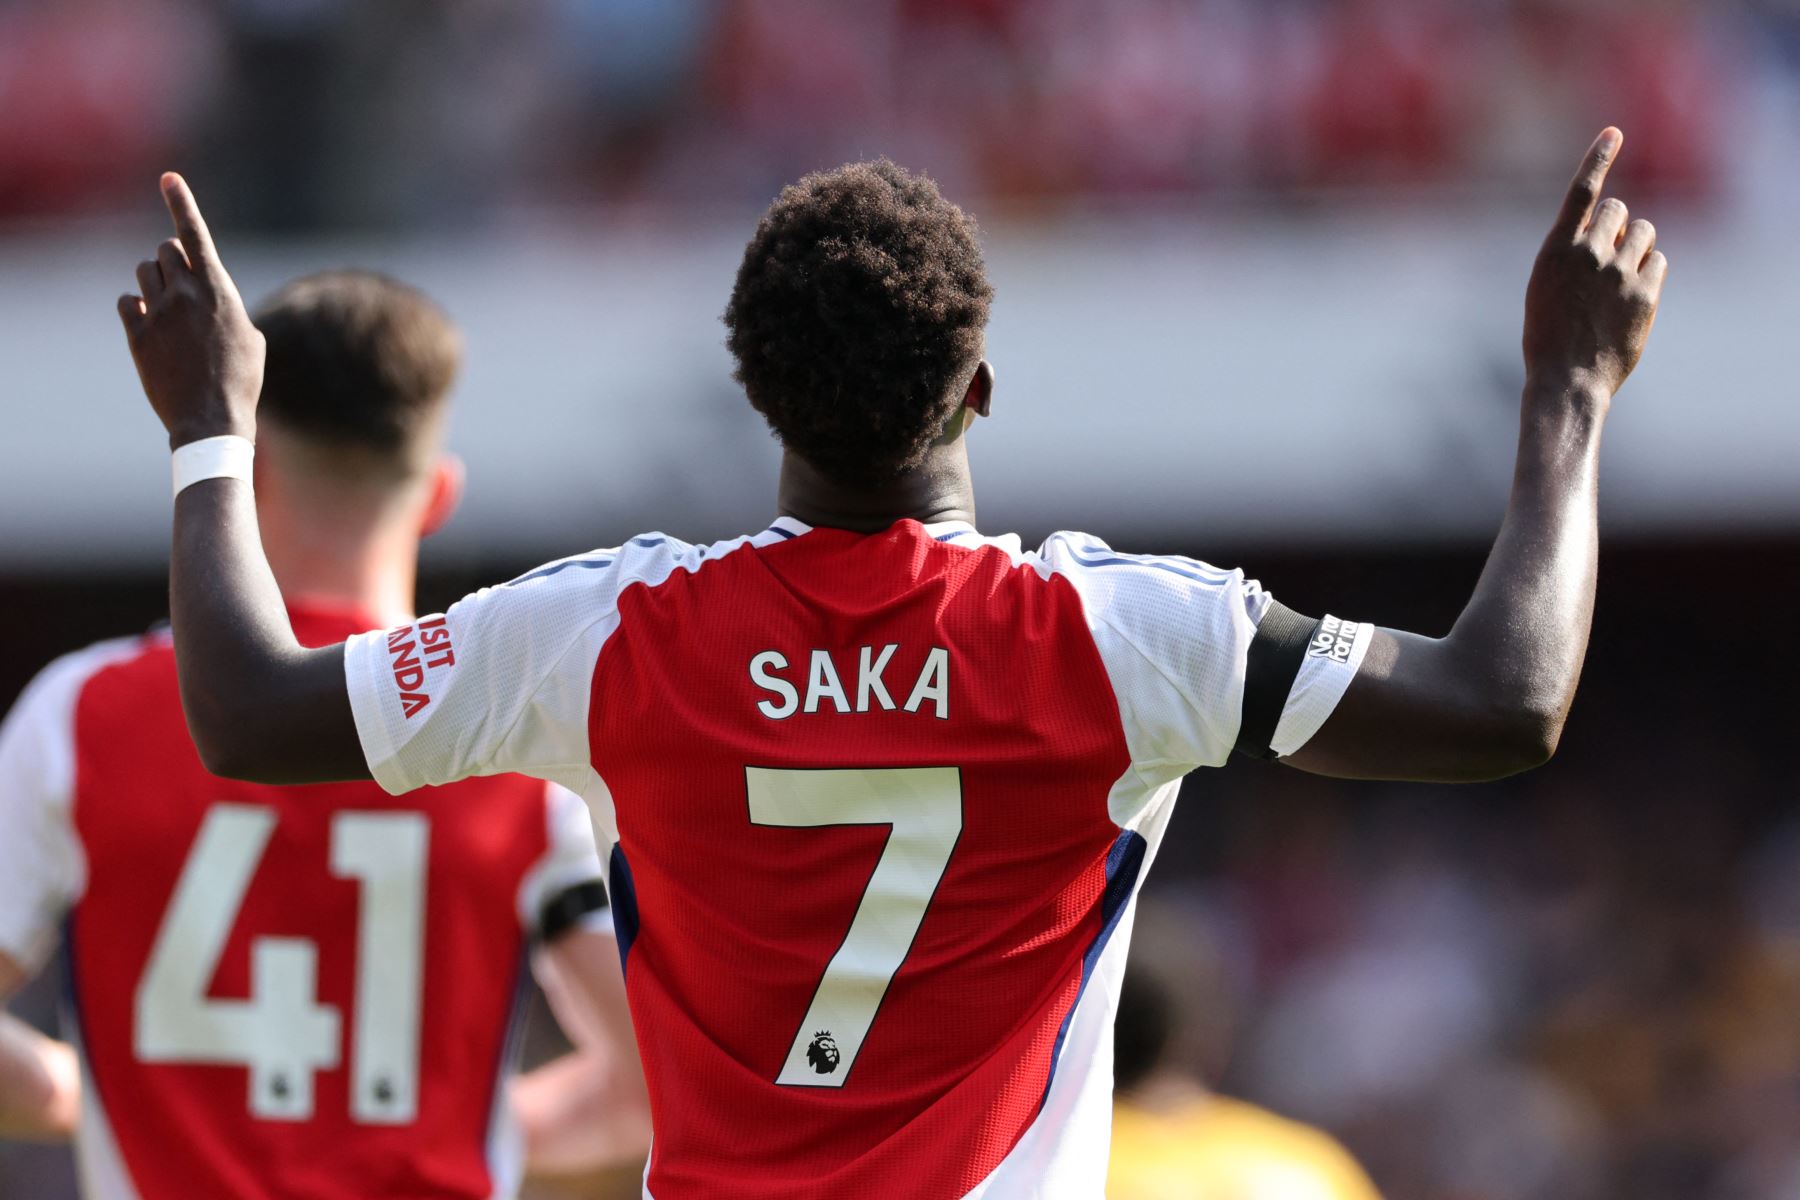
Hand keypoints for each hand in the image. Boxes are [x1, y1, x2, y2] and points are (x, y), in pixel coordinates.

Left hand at [118, 174, 263, 448]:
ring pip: (144, 271)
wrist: (212, 418)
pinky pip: (127, 301)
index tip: (168, 178)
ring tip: (169, 310)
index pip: (195, 234)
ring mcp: (159, 313)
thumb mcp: (251, 337)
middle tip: (183, 286)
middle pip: (166, 250)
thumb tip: (210, 292)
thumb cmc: (241, 380)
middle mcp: (186, 294)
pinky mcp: (138, 334)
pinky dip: (136, 308)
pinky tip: (151, 327)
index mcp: (219, 291)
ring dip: (154, 282)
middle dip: (172, 260)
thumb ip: (227, 304)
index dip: (181, 201)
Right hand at [1522, 128, 1667, 401]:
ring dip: (1638, 245)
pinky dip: (1650, 272)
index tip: (1615, 133)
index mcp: (1555, 250)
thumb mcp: (1547, 288)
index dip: (1598, 157)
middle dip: (1620, 225)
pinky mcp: (1644, 293)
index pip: (1582, 191)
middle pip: (1620, 210)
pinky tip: (1632, 296)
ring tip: (1621, 277)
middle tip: (1611, 253)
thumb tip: (1619, 231)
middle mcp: (1588, 253)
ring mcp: (1619, 273)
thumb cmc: (1549, 337)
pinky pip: (1659, 262)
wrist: (1566, 380)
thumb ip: (1576, 253)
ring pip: (1645, 232)